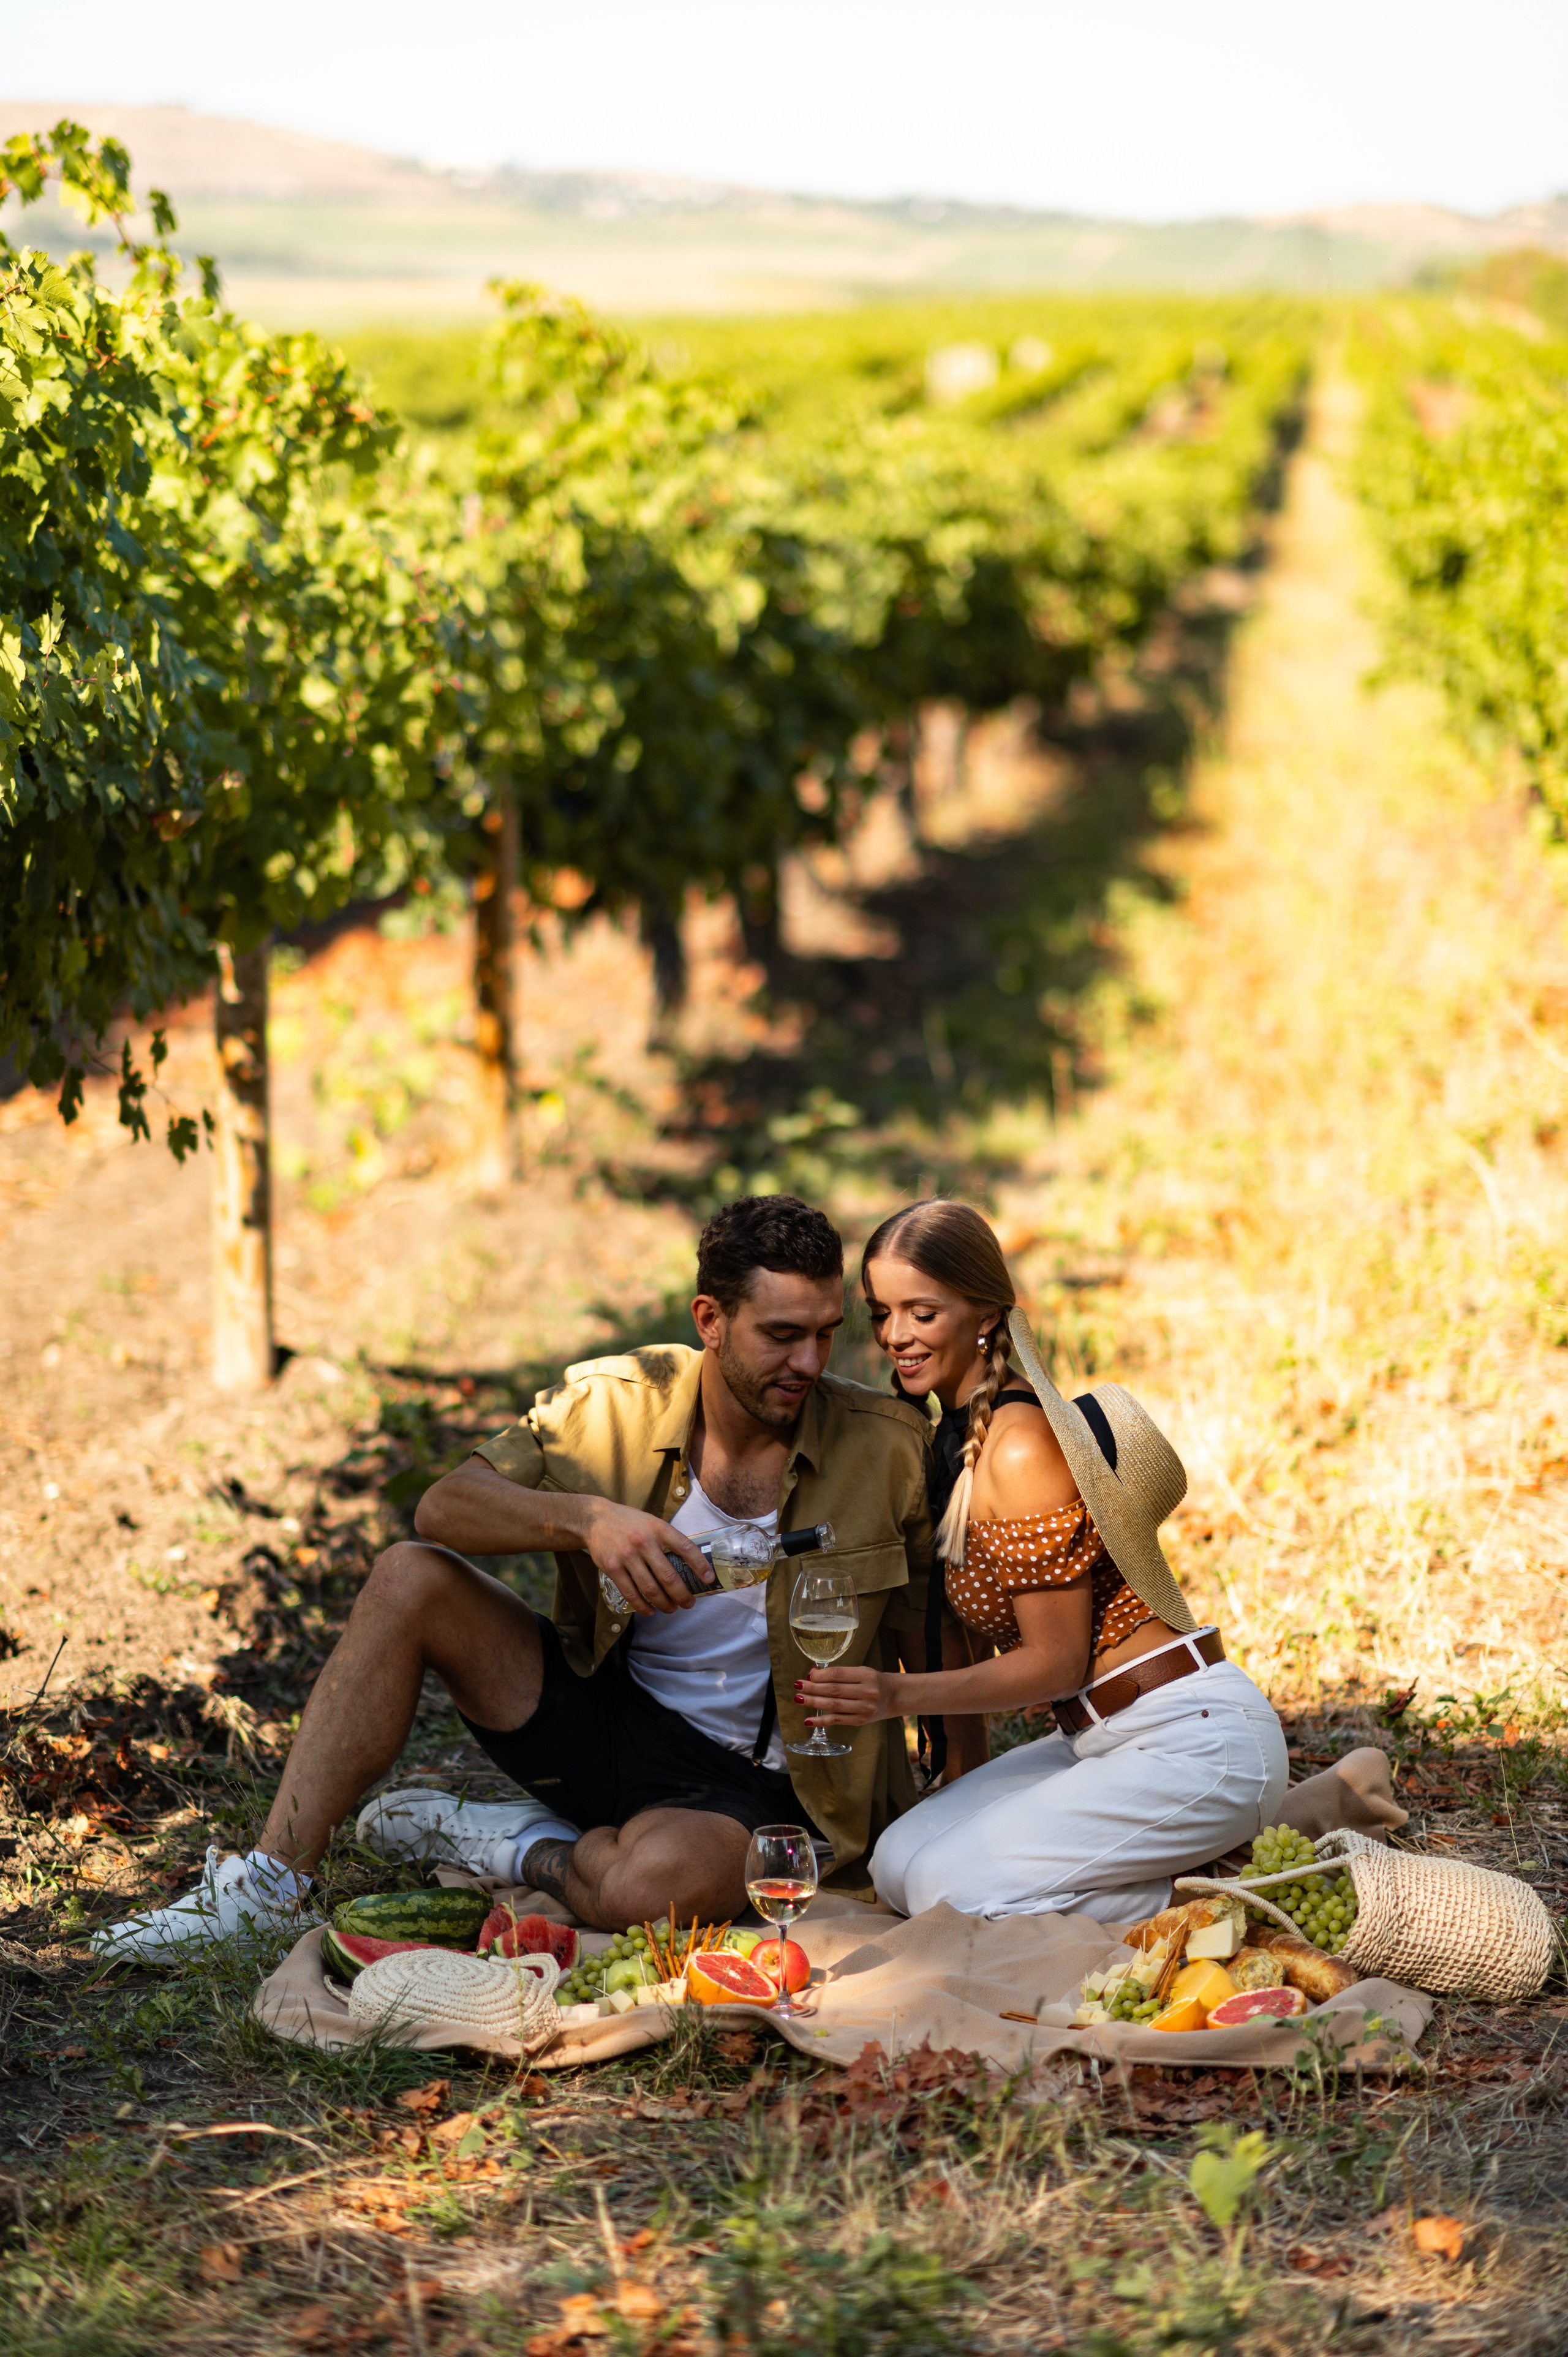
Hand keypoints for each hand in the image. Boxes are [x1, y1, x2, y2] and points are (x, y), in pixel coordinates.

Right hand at [582, 1499, 712, 1615]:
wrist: (596, 1519)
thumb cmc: (630, 1523)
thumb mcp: (652, 1523)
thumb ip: (667, 1539)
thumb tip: (689, 1563)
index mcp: (658, 1528)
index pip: (685, 1548)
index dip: (700, 1565)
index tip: (708, 1579)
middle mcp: (643, 1542)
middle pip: (668, 1576)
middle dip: (682, 1595)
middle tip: (689, 1604)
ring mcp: (626, 1556)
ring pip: (650, 1588)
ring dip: (664, 1603)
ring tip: (672, 1609)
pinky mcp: (612, 1567)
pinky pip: (631, 1593)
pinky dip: (642, 1606)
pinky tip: (650, 1611)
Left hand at [797, 1664, 895, 1726]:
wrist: (894, 1696)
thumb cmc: (873, 1682)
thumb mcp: (861, 1672)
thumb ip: (840, 1674)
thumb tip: (813, 1675)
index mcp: (866, 1676)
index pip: (838, 1675)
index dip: (820, 1676)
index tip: (808, 1676)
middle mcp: (867, 1692)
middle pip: (834, 1690)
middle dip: (813, 1688)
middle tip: (798, 1686)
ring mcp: (864, 1708)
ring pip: (834, 1705)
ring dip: (814, 1702)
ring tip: (799, 1699)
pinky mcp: (861, 1721)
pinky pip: (837, 1720)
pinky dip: (821, 1720)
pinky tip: (808, 1720)